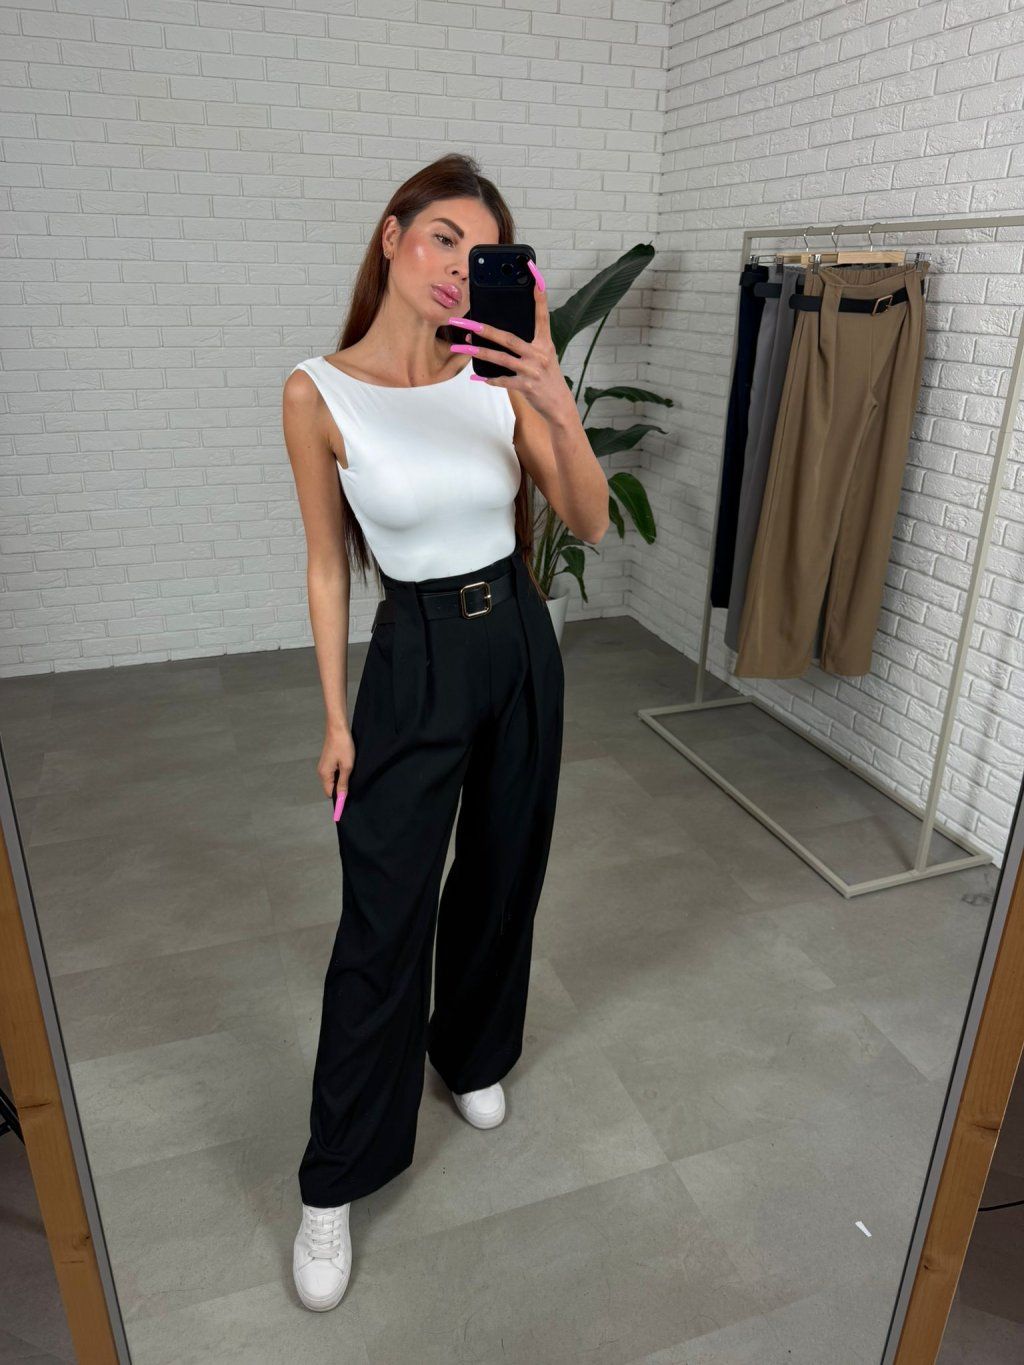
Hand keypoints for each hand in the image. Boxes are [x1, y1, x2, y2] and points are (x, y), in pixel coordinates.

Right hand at [318, 726, 354, 801]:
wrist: (338, 728)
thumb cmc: (343, 746)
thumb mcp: (347, 766)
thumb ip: (343, 783)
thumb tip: (341, 798)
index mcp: (324, 774)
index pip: (329, 793)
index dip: (339, 798)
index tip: (348, 801)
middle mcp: (321, 771)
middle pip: (331, 787)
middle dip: (341, 789)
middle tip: (353, 785)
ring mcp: (324, 766)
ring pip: (332, 780)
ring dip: (341, 781)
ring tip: (351, 775)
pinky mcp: (327, 761)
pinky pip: (333, 773)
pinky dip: (340, 774)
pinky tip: (348, 768)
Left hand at [447, 260, 571, 424]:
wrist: (559, 405)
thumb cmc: (547, 377)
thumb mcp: (544, 356)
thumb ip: (527, 344)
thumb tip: (498, 335)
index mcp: (545, 342)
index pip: (541, 314)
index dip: (538, 295)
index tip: (534, 274)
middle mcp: (539, 354)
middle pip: (508, 338)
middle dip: (484, 329)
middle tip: (465, 323)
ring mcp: (532, 370)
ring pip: (501, 358)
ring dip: (478, 353)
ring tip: (461, 348)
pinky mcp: (526, 386)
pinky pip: (503, 381)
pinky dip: (489, 379)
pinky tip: (476, 377)